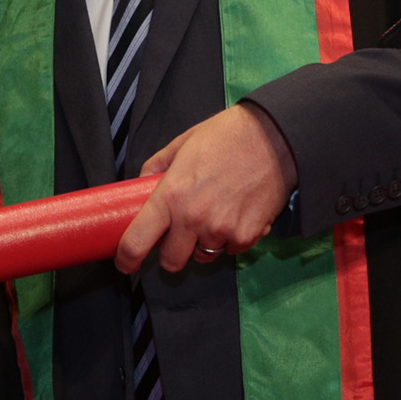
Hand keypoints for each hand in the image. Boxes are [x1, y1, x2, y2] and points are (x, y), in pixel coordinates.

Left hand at [118, 104, 296, 274]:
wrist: (274, 137)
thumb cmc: (224, 136)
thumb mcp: (181, 144)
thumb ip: (156, 167)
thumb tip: (140, 185)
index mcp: (170, 196)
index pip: (138, 241)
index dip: (127, 258)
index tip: (126, 262)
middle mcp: (193, 219)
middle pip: (172, 262)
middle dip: (172, 254)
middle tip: (179, 238)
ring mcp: (222, 231)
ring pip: (204, 255)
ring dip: (205, 243)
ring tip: (216, 214)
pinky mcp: (248, 236)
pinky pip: (232, 249)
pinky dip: (232, 239)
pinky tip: (238, 213)